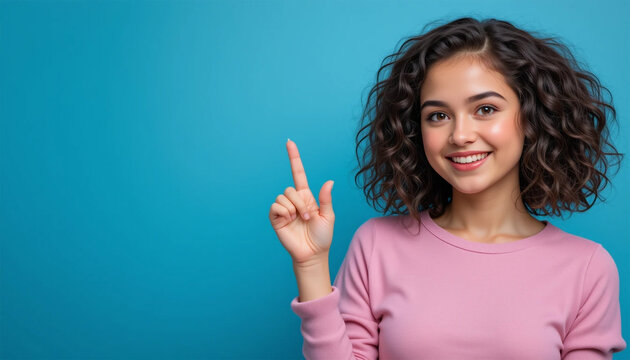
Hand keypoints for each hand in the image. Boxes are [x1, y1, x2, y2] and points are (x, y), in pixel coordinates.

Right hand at [269, 139, 334, 263]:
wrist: (313, 254)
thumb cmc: (322, 236)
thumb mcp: (329, 216)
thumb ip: (326, 199)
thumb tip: (329, 181)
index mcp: (307, 197)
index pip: (298, 173)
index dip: (294, 158)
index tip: (289, 142)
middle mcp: (294, 200)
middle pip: (290, 188)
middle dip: (300, 202)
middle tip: (308, 217)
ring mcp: (284, 209)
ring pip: (283, 196)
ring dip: (293, 209)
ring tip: (299, 220)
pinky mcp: (276, 218)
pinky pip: (275, 206)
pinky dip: (283, 212)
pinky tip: (289, 221)